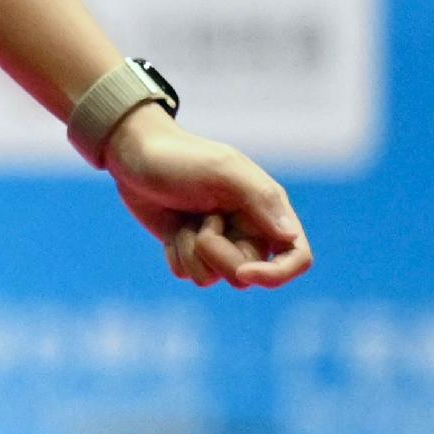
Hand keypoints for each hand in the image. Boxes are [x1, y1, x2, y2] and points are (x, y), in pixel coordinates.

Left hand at [104, 108, 312, 289]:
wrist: (136, 155)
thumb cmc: (181, 157)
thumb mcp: (221, 170)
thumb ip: (260, 198)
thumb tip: (290, 237)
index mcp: (268, 210)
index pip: (297, 257)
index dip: (277, 275)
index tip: (245, 272)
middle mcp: (249, 231)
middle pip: (244, 275)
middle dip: (215, 252)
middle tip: (202, 218)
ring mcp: (219, 243)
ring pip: (212, 278)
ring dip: (191, 251)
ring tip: (185, 218)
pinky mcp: (190, 250)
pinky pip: (188, 274)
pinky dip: (175, 254)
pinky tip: (171, 227)